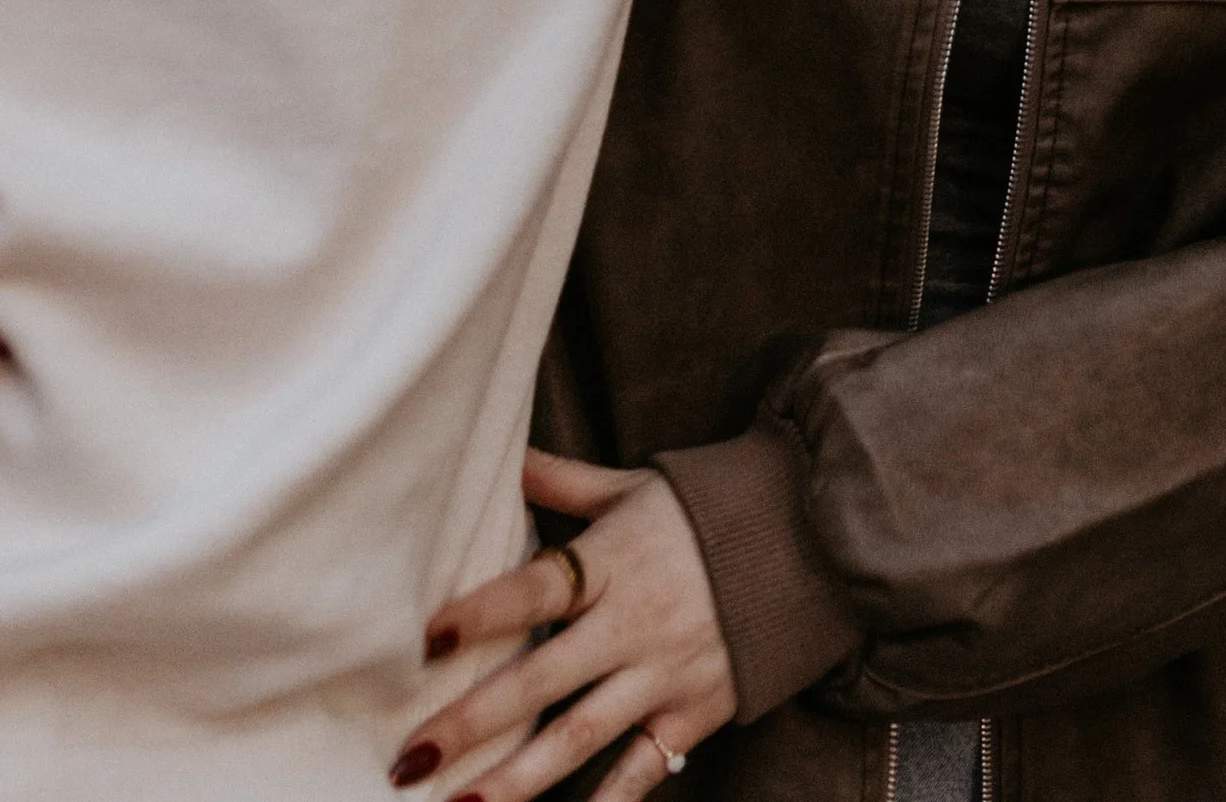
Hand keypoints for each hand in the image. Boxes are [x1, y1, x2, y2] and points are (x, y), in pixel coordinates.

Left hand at [393, 449, 735, 799]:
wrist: (814, 537)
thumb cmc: (711, 509)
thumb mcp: (636, 487)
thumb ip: (565, 483)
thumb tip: (502, 456)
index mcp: (617, 560)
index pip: (537, 586)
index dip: (483, 612)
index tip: (426, 639)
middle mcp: (636, 622)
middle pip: (544, 677)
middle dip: (475, 719)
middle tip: (411, 754)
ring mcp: (665, 675)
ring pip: (581, 736)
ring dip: (516, 779)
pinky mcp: (693, 714)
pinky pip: (640, 771)